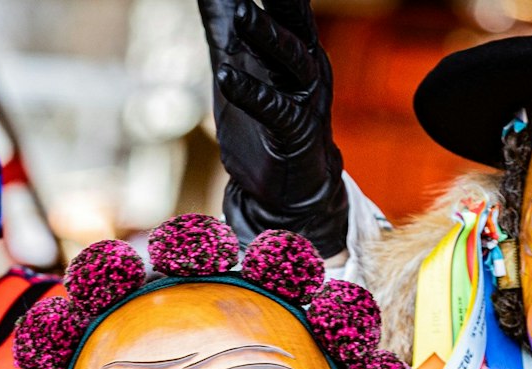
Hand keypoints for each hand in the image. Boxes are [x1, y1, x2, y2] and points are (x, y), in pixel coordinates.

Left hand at [199, 0, 349, 255]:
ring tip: (240, 13)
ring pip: (293, 63)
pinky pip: (277, 112)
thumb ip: (222, 25)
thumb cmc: (265, 120)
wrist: (289, 188)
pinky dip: (252, 93)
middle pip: (297, 26)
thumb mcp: (236, 64)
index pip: (289, 10)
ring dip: (267, 37)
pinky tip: (227, 76)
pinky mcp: (295, 135)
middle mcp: (308, 69)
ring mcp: (305, 102)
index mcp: (297, 48)